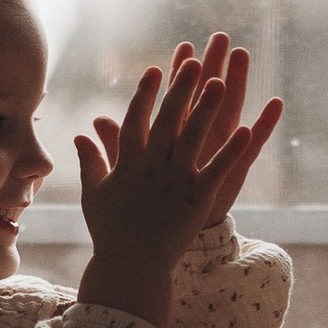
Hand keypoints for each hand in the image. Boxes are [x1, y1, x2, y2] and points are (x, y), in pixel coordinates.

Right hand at [76, 36, 282, 327]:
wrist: (130, 267)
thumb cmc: (111, 232)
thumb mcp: (95, 194)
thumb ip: (91, 161)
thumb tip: (80, 134)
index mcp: (128, 164)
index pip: (135, 120)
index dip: (145, 94)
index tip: (154, 69)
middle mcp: (151, 167)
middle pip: (167, 119)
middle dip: (180, 88)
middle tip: (194, 60)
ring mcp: (174, 181)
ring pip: (193, 137)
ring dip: (207, 108)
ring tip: (221, 81)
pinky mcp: (196, 198)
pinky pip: (216, 169)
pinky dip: (231, 150)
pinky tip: (247, 129)